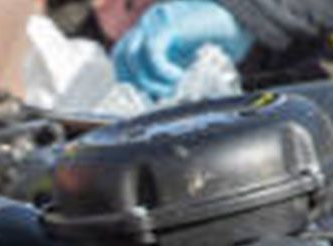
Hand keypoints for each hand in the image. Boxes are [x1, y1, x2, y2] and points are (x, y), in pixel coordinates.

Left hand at [113, 0, 253, 99]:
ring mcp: (154, 23)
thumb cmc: (224, 37)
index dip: (131, 85)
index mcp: (150, 35)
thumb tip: (159, 103)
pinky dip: (161, 72)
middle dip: (137, 85)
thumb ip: (172, 76)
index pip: (124, 63)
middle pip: (122, 61)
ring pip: (132, 58)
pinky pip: (151, 53)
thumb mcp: (192, 61)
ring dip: (150, 82)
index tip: (145, 104)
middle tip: (157, 101)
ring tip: (172, 91)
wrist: (249, 13)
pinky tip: (178, 79)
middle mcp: (147, 26)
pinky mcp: (167, 24)